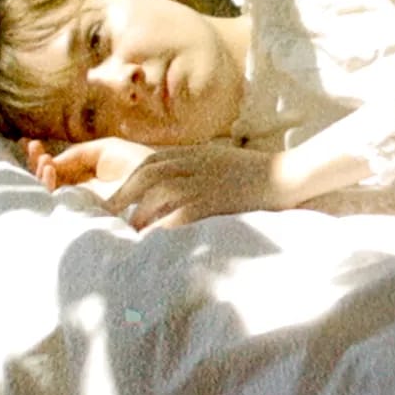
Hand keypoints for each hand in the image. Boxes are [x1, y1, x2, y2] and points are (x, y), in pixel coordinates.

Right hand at [23, 137, 155, 197]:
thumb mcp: (102, 150)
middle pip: (49, 181)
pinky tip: (50, 169)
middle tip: (33, 148)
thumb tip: (50, 163)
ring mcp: (80, 201)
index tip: (31, 143)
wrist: (155, 178)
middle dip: (36, 164)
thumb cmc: (134, 161)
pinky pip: (57, 200)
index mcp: (86, 176)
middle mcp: (80, 190)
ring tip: (45, 160)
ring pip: (49, 192)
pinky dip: (49, 184)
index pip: (57, 169)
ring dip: (41, 174)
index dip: (41, 158)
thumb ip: (74, 155)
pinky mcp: (82, 210)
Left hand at [106, 146, 287, 230]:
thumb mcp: (218, 162)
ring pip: (160, 192)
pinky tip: (157, 240)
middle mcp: (195, 164)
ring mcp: (205, 181)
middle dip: (124, 195)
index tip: (113, 202)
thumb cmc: (255, 174)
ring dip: (142, 212)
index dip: (127, 182)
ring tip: (134, 232)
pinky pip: (181, 213)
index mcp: (195, 154)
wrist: (285, 177)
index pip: (150, 163)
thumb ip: (193, 169)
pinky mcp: (216, 200)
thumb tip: (164, 192)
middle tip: (109, 218)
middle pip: (148, 174)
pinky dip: (166, 226)